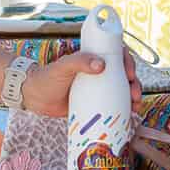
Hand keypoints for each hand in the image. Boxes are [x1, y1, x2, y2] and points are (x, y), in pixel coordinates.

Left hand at [19, 49, 143, 117]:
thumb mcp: (62, 67)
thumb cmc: (46, 78)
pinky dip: (123, 109)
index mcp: (93, 58)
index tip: (129, 73)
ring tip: (136, 106)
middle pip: (124, 73)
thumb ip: (78, 62)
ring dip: (133, 96)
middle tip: (135, 94)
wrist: (34, 98)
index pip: (117, 54)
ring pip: (122, 89)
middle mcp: (99, 71)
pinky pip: (113, 104)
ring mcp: (98, 88)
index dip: (128, 62)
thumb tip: (101, 65)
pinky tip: (129, 115)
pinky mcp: (94, 103)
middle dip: (135, 83)